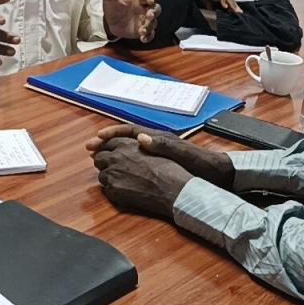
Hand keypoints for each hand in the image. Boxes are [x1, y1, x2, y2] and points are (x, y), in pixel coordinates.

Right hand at [87, 124, 234, 188]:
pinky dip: (122, 163)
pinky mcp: (158, 164)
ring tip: (96, 157)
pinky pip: (134, 160)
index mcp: (157, 137)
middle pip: (124, 139)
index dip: (112, 133)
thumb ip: (161, 145)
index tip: (98, 137)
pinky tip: (115, 171)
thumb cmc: (198, 162)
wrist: (214, 173)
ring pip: (127, 149)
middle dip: (106, 142)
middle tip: (89, 148)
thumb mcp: (180, 152)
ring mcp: (155, 153)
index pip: (129, 130)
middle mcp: (153, 142)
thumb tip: (141, 138)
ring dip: (111, 152)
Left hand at [91, 140, 192, 218]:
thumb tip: (136, 140)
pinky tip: (125, 190)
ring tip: (122, 180)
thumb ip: (139, 144)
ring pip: (101, 174)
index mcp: (126, 144)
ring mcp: (112, 174)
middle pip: (99, 157)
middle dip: (104, 162)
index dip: (107, 148)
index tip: (106, 152)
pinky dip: (113, 189)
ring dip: (109, 176)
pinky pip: (106, 189)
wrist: (174, 190)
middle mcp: (116, 157)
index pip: (108, 143)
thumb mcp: (155, 148)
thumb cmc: (169, 170)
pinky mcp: (113, 190)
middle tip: (113, 168)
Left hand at [102, 0, 159, 42]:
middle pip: (156, 9)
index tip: (150, 1)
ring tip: (142, 30)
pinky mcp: (142, 30)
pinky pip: (150, 34)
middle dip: (154, 12)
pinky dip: (148, 37)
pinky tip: (143, 39)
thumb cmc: (113, 7)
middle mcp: (144, 9)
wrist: (109, 21)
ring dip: (149, 26)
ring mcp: (144, 20)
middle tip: (149, 16)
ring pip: (153, 23)